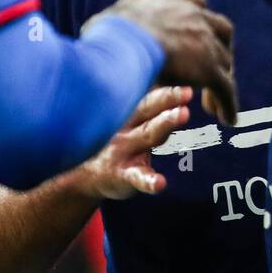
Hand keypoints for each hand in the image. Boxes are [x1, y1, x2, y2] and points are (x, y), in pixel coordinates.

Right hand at [69, 86, 191, 199]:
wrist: (84, 176)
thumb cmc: (114, 144)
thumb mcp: (125, 124)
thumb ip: (146, 108)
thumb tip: (168, 89)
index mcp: (129, 116)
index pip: (149, 100)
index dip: (168, 93)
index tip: (188, 89)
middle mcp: (126, 129)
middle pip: (149, 110)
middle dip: (168, 99)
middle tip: (187, 92)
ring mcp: (123, 152)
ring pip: (147, 136)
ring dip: (165, 123)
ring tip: (184, 114)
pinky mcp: (122, 176)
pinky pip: (138, 177)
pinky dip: (149, 181)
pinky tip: (160, 183)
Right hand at [93, 0, 237, 123]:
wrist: (123, 42)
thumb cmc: (105, 35)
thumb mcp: (105, 21)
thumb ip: (111, 26)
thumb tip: (97, 28)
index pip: (194, 4)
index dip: (196, 22)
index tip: (193, 35)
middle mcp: (191, 15)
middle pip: (219, 28)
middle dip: (218, 47)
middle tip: (212, 67)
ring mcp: (204, 41)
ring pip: (224, 61)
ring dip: (221, 79)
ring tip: (212, 102)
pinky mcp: (209, 69)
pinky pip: (225, 88)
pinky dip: (228, 104)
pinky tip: (227, 119)